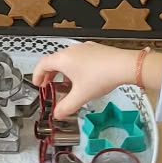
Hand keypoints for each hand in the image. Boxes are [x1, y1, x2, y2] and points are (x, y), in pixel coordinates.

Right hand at [34, 43, 153, 117]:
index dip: (37, 75)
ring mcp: (84, 48)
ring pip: (67, 59)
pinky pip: (79, 57)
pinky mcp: (95, 49)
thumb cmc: (101, 76)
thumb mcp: (81, 95)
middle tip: (48, 85)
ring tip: (66, 84)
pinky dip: (75, 67)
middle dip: (49, 74)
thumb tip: (58, 114)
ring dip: (63, 71)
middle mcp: (71, 50)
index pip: (42, 64)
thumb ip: (67, 107)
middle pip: (54, 61)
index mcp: (63, 59)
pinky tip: (84, 78)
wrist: (124, 65)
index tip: (37, 83)